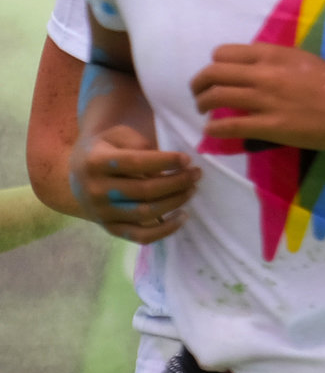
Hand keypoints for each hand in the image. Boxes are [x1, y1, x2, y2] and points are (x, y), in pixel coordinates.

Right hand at [69, 124, 196, 242]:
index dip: (166, 161)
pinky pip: (140, 236)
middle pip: (145, 190)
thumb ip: (141, 146)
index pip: (136, 163)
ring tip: (191, 190)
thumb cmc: (107, 149)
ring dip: (175, 202)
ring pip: (146, 213)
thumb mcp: (119, 136)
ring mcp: (101, 212)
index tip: (187, 159)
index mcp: (94, 162)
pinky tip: (182, 216)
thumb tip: (170, 168)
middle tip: (196, 174)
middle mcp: (95, 189)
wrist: (80, 172)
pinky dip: (165, 230)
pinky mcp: (109, 228)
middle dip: (177, 182)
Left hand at [191, 43, 324, 150]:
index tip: (216, 75)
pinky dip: (213, 129)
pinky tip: (212, 131)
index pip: (223, 54)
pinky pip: (229, 126)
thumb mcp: (303, 60)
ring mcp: (265, 101)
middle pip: (212, 73)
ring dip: (202, 104)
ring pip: (215, 97)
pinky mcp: (270, 126)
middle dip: (199, 84)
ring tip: (203, 110)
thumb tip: (252, 68)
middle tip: (200, 94)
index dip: (214, 65)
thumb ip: (275, 61)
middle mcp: (263, 74)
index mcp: (272, 55)